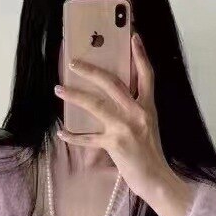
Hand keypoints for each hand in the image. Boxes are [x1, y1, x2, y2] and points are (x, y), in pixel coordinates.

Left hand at [54, 32, 190, 215]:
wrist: (156, 179)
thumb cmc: (150, 155)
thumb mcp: (148, 127)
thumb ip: (135, 111)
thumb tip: (113, 99)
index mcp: (148, 107)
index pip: (146, 75)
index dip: (140, 54)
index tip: (133, 36)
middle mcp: (138, 113)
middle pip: (112, 82)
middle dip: (91, 70)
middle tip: (73, 62)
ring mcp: (125, 128)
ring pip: (96, 104)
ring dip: (75, 95)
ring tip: (59, 88)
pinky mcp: (114, 144)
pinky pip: (89, 137)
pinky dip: (73, 136)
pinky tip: (61, 132)